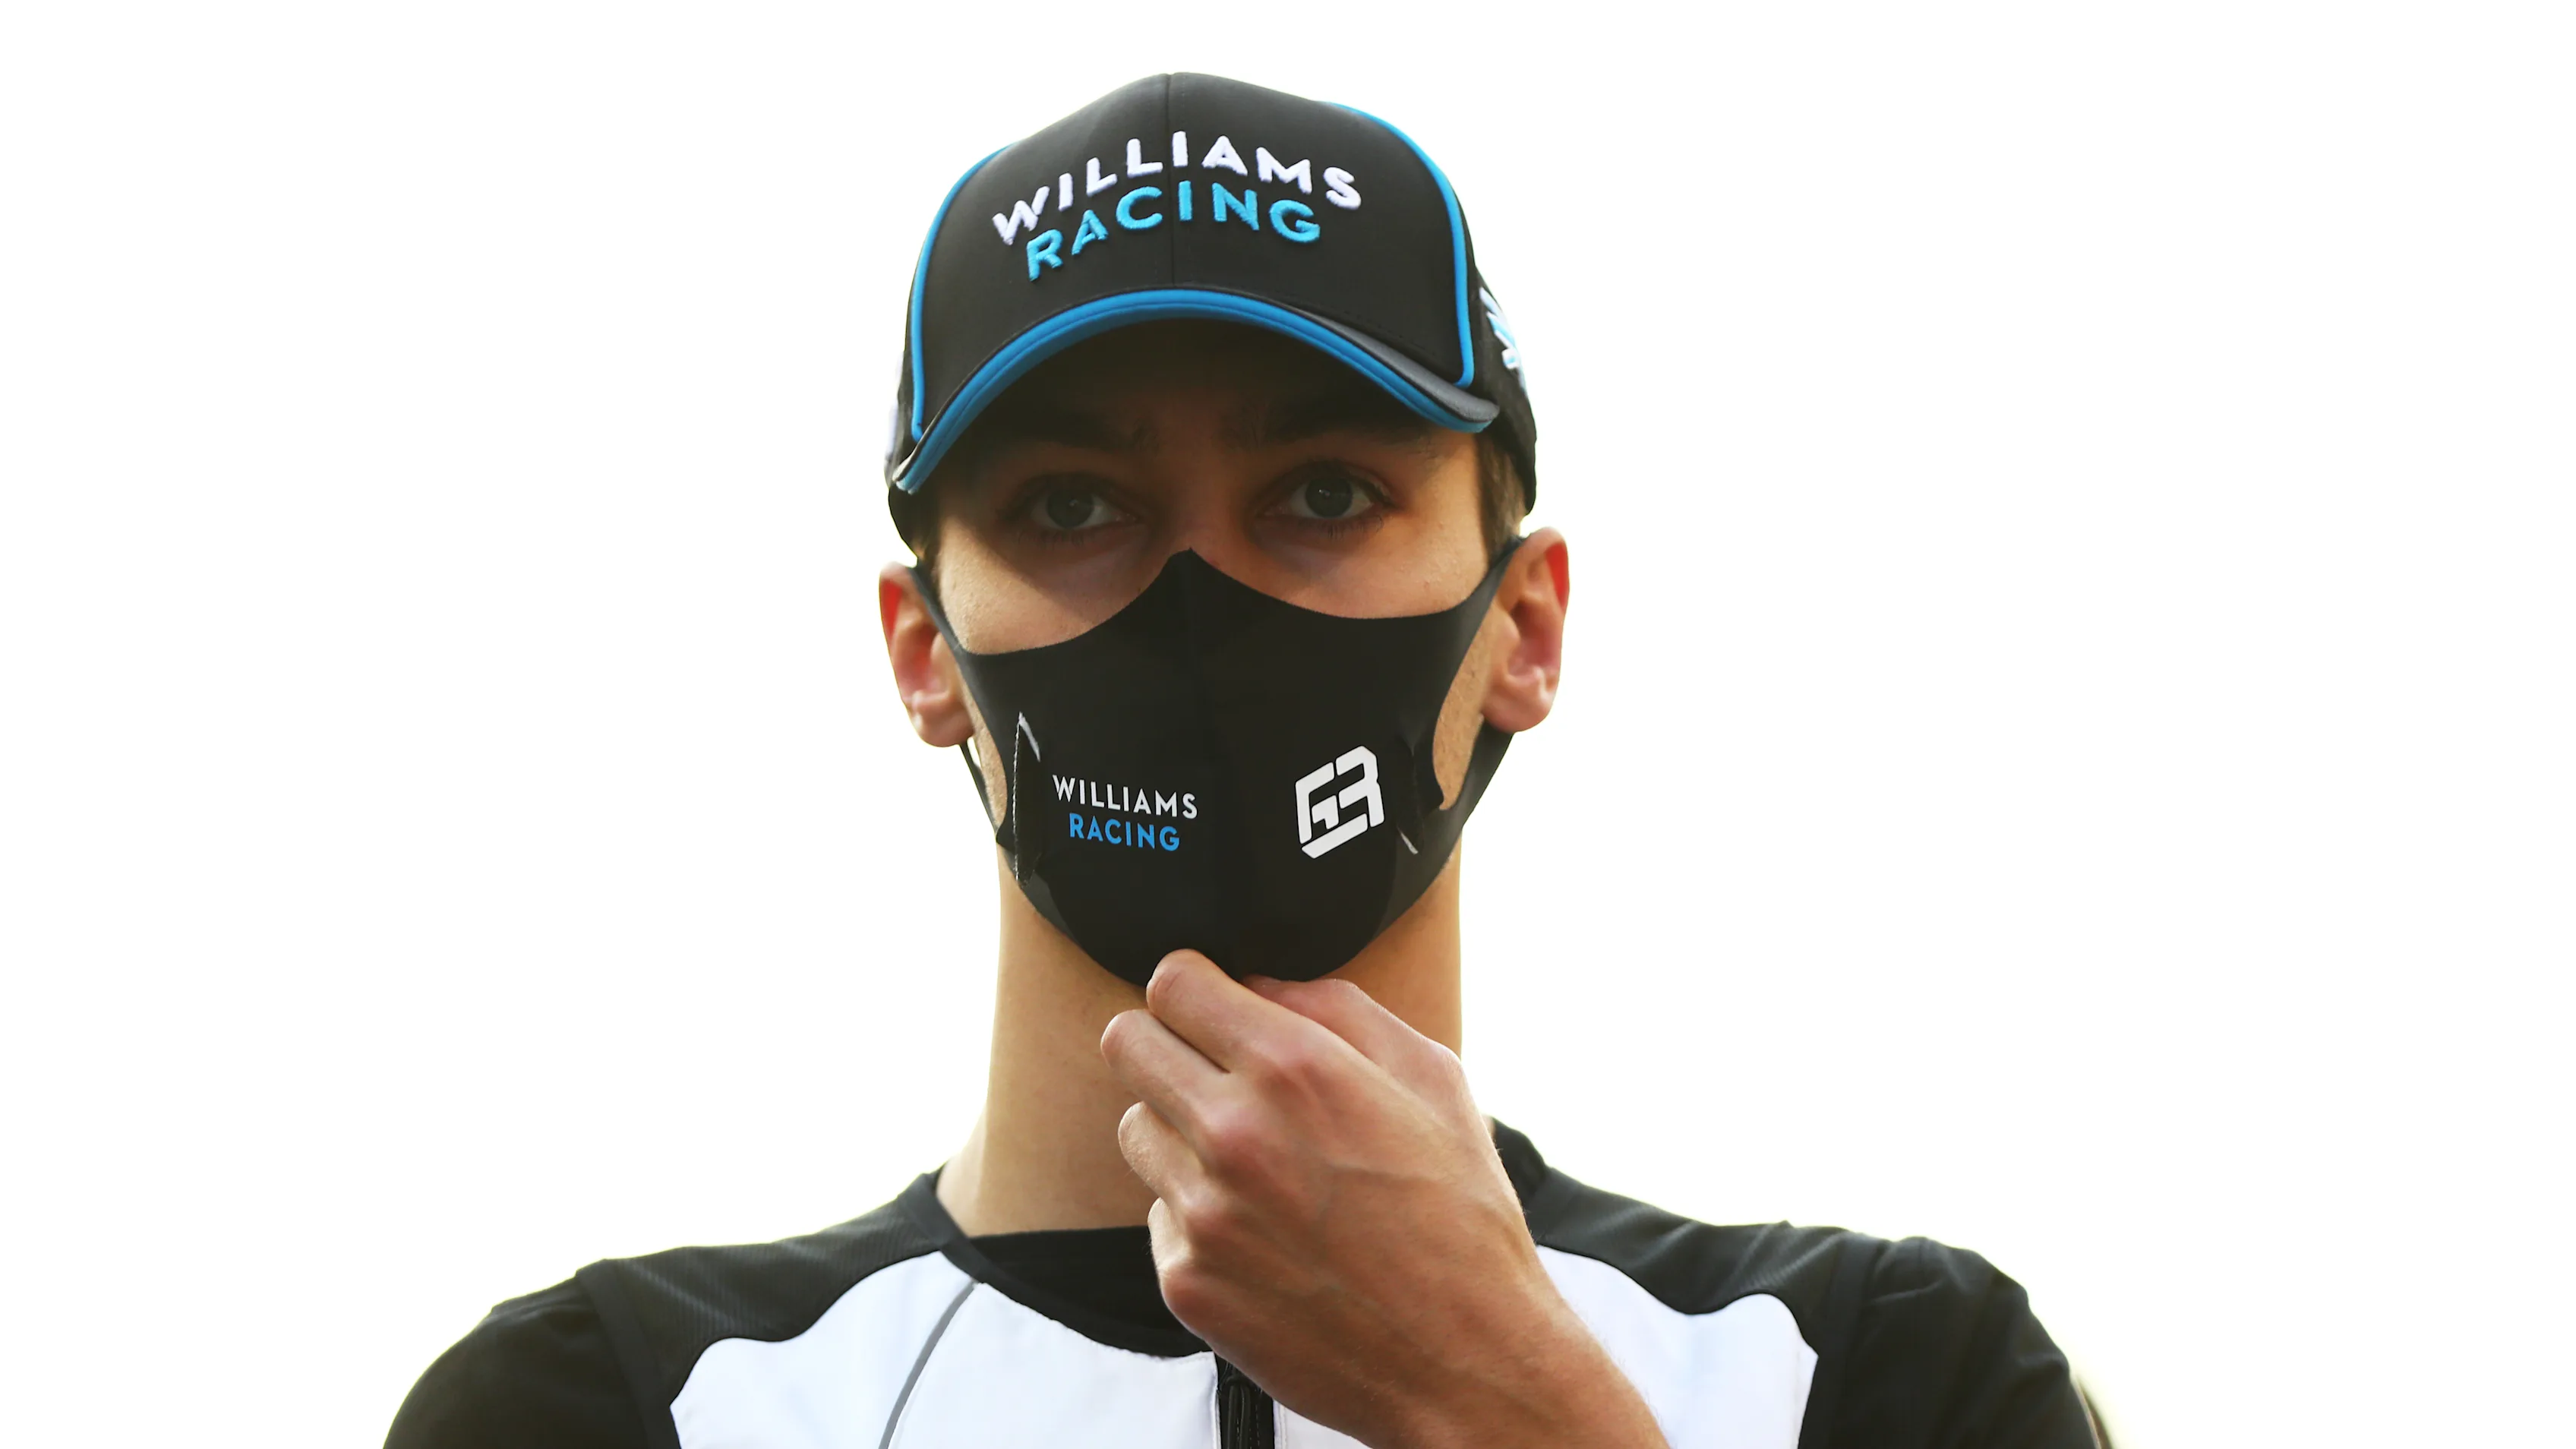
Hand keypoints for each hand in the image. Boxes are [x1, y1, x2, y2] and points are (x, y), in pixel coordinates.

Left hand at [1100, 951, 1667, 1448]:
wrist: (1464, 1362)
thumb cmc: (1461, 1219)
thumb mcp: (1434, 1080)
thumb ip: (1340, 1011)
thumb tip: (1265, 987)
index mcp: (1296, 1069)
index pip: (1174, 980)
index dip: (1193, 986)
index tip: (1210, 1006)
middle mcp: (1234, 1132)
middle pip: (1127, 1043)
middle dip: (1166, 1044)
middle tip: (1212, 1072)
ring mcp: (1203, 1212)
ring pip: (1136, 1129)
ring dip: (1179, 1133)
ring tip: (1255, 1167)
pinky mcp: (1186, 1280)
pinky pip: (1159, 1214)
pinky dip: (1198, 1215)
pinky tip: (1265, 1236)